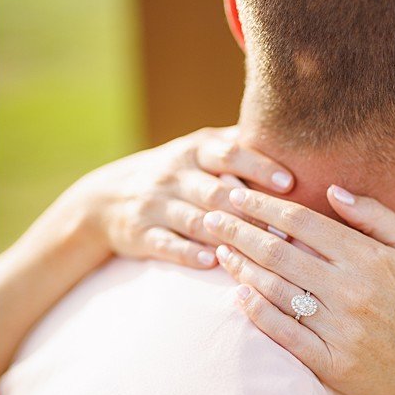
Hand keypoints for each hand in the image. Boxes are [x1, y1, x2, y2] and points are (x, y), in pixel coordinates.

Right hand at [64, 128, 297, 271]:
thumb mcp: (197, 150)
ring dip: (225, 234)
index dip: (259, 167)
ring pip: (195, 220)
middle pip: (217, 192)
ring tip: (257, 248)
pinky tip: (211, 261)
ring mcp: (155, 205)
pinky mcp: (140, 233)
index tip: (289, 182)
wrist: (105, 198)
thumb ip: (235, 144)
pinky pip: (166, 244)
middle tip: (284, 226)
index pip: (230, 154)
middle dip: (250, 210)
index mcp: (194, 151)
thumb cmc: (172, 174)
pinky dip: (188, 252)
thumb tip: (286, 133)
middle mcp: (174, 175)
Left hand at [203, 184, 394, 394]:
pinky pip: (283, 332)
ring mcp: (339, 327)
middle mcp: (351, 289)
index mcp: (367, 257)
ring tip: (219, 251)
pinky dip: (257, 312)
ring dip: (241, 268)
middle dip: (240, 232)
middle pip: (280, 252)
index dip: (264, 206)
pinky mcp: (329, 360)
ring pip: (276, 290)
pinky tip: (237, 293)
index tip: (237, 195)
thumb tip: (332, 189)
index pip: (302, 222)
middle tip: (212, 219)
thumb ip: (373, 214)